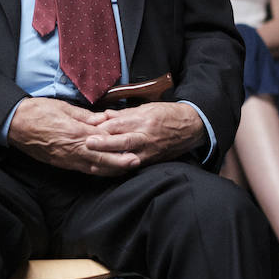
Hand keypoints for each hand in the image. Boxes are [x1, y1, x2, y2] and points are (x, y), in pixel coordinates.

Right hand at [7, 98, 138, 176]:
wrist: (16, 124)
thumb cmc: (39, 112)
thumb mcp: (65, 108)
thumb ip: (86, 116)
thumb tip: (103, 119)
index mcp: (76, 132)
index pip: (103, 139)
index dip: (118, 142)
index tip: (132, 141)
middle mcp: (73, 149)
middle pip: (102, 159)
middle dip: (120, 162)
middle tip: (136, 161)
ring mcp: (67, 159)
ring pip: (94, 168)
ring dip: (111, 170)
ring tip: (126, 168)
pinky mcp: (61, 163)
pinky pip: (83, 170)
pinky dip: (97, 171)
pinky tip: (106, 171)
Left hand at [83, 102, 208, 167]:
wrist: (190, 127)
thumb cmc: (167, 114)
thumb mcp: (147, 108)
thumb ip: (124, 114)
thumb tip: (104, 116)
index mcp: (144, 119)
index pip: (120, 123)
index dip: (103, 126)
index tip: (87, 127)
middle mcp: (146, 136)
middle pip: (122, 140)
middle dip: (104, 143)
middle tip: (87, 143)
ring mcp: (149, 150)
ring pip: (127, 156)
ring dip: (110, 159)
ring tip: (94, 161)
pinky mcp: (151, 161)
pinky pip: (134, 165)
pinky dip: (121, 168)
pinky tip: (108, 170)